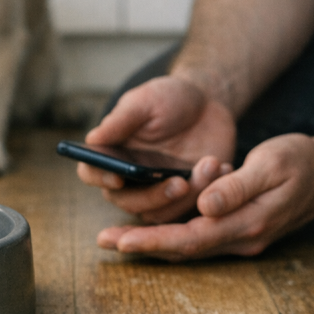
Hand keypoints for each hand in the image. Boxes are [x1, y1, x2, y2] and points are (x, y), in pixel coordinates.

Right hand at [76, 76, 236, 222]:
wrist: (207, 105)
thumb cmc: (169, 99)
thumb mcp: (146, 100)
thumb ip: (122, 119)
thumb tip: (93, 139)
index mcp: (111, 154)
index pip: (92, 173)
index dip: (100, 179)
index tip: (118, 178)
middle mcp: (128, 180)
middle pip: (126, 203)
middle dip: (152, 197)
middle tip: (179, 183)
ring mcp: (156, 192)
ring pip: (160, 214)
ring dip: (185, 198)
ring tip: (209, 165)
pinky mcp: (184, 200)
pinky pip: (190, 211)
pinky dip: (207, 195)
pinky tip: (221, 168)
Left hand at [96, 133, 313, 260]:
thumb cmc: (302, 160)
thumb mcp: (271, 163)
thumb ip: (236, 186)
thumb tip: (205, 205)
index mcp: (247, 222)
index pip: (190, 238)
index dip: (152, 240)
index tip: (120, 241)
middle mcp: (242, 238)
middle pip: (183, 248)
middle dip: (142, 245)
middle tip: (102, 240)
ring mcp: (242, 238)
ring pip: (189, 245)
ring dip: (152, 241)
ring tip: (115, 236)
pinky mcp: (240, 230)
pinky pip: (199, 237)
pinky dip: (172, 234)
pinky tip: (147, 226)